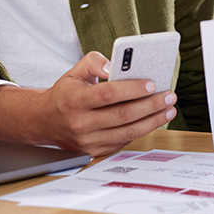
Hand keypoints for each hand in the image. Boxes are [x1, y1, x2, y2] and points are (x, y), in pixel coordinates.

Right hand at [0, 51, 177, 155]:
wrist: (44, 121)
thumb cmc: (65, 94)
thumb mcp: (74, 72)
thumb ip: (94, 61)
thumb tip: (113, 65)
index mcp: (74, 100)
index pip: (108, 94)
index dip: (132, 89)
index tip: (152, 83)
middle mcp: (80, 123)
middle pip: (122, 115)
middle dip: (151, 105)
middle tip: (169, 95)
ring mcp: (88, 140)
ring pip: (127, 132)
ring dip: (153, 121)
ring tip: (168, 109)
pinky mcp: (94, 151)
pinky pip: (123, 141)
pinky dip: (141, 131)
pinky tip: (154, 120)